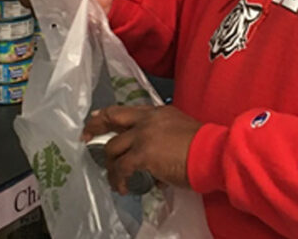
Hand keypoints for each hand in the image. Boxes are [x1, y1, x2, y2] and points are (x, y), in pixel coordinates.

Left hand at [83, 105, 202, 194]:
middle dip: (95, 126)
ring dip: (110, 165)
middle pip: (112, 117)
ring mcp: (143, 135)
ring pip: (113, 147)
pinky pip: (121, 168)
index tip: (97, 118)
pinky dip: (118, 179)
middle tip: (86, 137)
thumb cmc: (203, 145)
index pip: (127, 110)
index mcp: (157, 112)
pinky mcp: (142, 154)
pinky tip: (123, 187)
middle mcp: (147, 119)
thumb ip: (164, 138)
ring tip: (115, 178)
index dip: (108, 114)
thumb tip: (156, 163)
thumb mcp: (181, 130)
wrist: (211, 152)